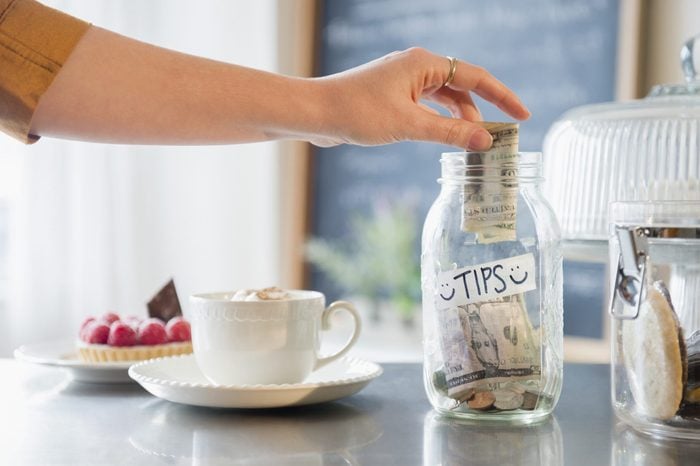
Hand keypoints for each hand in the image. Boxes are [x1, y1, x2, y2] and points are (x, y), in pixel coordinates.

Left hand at [309, 47, 529, 148]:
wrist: (315, 112)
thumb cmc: (357, 112)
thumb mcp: (409, 125)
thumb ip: (449, 133)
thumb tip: (486, 140)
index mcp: (423, 63)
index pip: (476, 77)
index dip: (502, 97)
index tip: (523, 115)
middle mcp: (415, 67)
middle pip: (460, 88)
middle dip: (479, 113)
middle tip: (493, 140)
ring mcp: (402, 81)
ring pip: (442, 99)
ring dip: (458, 120)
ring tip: (471, 143)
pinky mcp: (391, 95)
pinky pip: (425, 106)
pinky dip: (438, 121)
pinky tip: (443, 137)